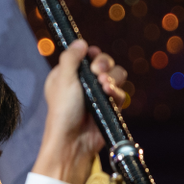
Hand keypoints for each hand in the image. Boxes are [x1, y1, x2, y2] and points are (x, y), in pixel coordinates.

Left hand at [31, 40, 127, 183]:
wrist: (74, 141)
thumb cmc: (63, 111)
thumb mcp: (63, 79)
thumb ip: (71, 58)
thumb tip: (81, 42)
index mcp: (69, 74)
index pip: (87, 55)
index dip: (92, 54)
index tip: (91, 57)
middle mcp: (85, 82)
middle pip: (105, 62)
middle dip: (104, 64)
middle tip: (97, 72)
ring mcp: (98, 95)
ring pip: (116, 76)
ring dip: (113, 77)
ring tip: (104, 86)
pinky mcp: (109, 107)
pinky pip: (120, 93)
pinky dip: (117, 92)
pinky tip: (110, 96)